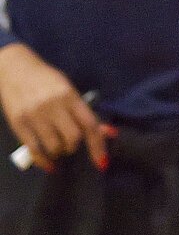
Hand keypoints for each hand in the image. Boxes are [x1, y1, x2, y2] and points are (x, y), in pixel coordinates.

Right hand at [0, 45, 111, 172]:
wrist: (15, 70)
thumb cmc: (46, 80)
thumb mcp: (67, 90)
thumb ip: (83, 112)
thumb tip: (107, 133)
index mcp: (69, 95)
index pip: (89, 123)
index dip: (98, 145)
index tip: (102, 162)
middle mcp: (53, 105)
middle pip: (73, 138)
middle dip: (74, 146)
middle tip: (70, 144)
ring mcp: (34, 115)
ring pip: (54, 147)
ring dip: (59, 153)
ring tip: (57, 148)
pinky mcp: (19, 124)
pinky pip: (34, 151)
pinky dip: (44, 162)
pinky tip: (49, 164)